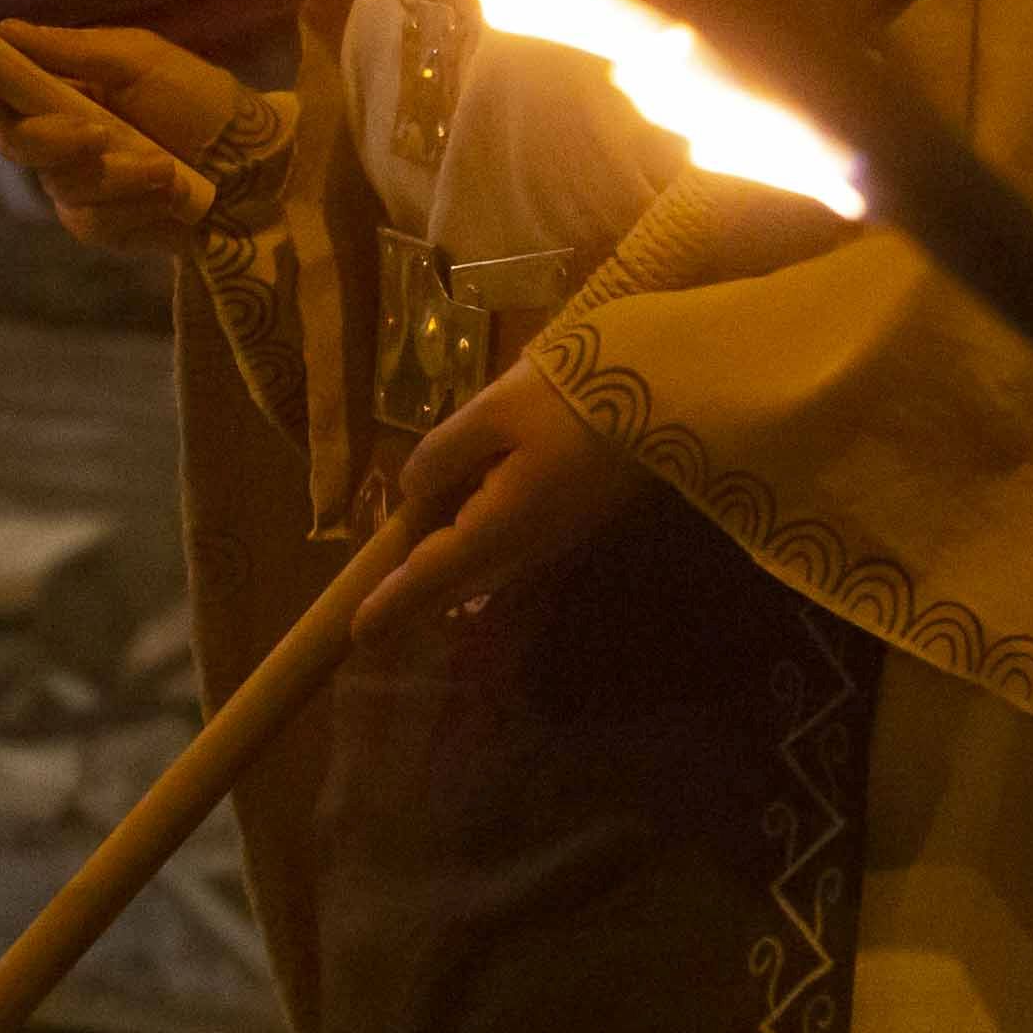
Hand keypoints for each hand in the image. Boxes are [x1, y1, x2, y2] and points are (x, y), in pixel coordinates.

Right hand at [0, 20, 240, 254]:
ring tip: (167, 166)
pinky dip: (134, 203)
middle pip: (15, 143)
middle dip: (56, 139)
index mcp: (64, 89)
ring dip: (117, 174)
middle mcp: (61, 138)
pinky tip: (170, 193)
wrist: (256, 163)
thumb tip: (6, 29)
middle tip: (98, 135)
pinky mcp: (100, 225)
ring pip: (59, 183)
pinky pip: (91, 219)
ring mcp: (77, 185)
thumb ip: (72, 49)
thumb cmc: (202, 101)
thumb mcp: (142, 60)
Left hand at [356, 367, 653, 639]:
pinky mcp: (574, 511)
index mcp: (501, 524)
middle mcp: (527, 543)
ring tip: (411, 565)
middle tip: (374, 613)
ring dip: (448, 569)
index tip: (357, 637)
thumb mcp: (498, 409)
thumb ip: (447, 451)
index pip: (432, 575)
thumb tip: (416, 487)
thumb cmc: (582, 397)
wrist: (676, 396)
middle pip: (459, 579)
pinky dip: (476, 542)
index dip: (391, 603)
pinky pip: (510, 541)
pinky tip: (467, 516)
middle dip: (416, 594)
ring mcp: (556, 531)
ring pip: (486, 563)